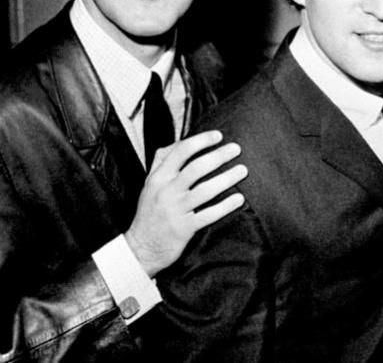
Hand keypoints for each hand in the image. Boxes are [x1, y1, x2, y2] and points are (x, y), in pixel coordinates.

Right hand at [126, 130, 246, 275]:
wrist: (140, 247)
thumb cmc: (150, 211)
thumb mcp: (151, 184)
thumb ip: (164, 162)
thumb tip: (184, 142)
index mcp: (158, 178)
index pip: (180, 152)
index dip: (201, 141)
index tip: (218, 135)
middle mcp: (166, 191)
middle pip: (196, 168)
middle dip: (219, 156)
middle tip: (236, 149)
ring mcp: (175, 210)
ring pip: (205, 190)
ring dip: (227, 178)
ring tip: (242, 170)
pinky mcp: (184, 228)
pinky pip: (209, 214)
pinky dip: (225, 206)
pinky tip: (239, 199)